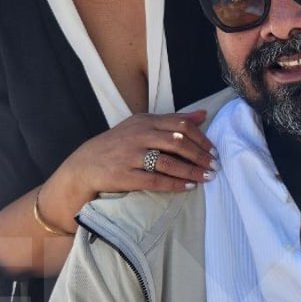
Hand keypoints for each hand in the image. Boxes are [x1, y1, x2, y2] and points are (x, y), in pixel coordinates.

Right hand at [45, 109, 218, 226]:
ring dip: (192, 171)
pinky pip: (156, 180)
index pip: (181, 124)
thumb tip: (203, 114)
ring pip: (170, 162)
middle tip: (215, 166)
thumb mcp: (142, 125)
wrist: (85, 165)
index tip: (214, 150)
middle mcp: (139, 135)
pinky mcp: (126, 175)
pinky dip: (175, 184)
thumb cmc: (119, 144)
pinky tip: (189, 187)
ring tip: (207, 177)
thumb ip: (172, 120)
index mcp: (145, 121)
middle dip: (201, 155)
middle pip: (179, 142)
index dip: (201, 138)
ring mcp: (132, 155)